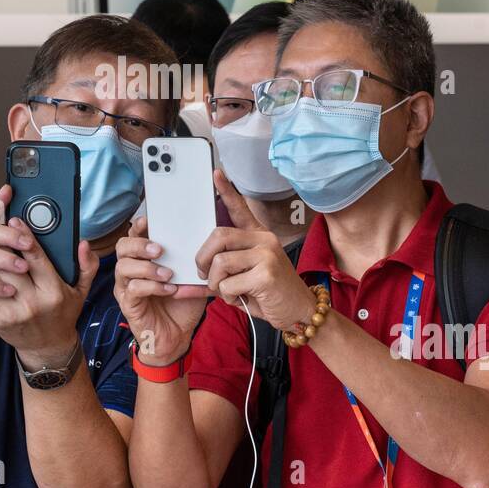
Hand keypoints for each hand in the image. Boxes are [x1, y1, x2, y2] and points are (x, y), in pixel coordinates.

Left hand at [0, 217, 98, 367]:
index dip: (23, 236)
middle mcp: (33, 302)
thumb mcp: (81, 291)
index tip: (15, 219)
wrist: (47, 348)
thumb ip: (86, 266)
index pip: (35, 258)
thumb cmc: (64, 314)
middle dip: (5, 245)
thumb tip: (83, 244)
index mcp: (53, 292)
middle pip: (11, 264)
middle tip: (0, 229)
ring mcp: (13, 312)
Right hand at [113, 216, 207, 366]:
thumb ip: (193, 261)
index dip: (138, 226)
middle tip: (159, 250)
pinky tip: (169, 289)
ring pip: (123, 267)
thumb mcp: (191, 278)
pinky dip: (152, 287)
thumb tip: (208, 240)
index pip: (133, 235)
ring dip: (147, 268)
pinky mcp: (128, 304)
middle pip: (122, 247)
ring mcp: (126, 287)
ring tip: (168, 273)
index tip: (149, 220)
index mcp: (143, 259)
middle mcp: (130, 270)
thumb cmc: (181, 304)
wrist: (177, 336)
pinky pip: (134, 289)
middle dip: (139, 244)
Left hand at [195, 171, 315, 330]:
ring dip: (215, 283)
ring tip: (229, 292)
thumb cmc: (269, 295)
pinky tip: (242, 299)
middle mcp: (264, 239)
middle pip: (218, 236)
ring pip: (220, 262)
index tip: (216, 173)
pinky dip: (228, 296)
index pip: (240, 208)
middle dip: (202, 259)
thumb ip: (220, 271)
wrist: (299, 313)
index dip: (226, 191)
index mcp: (258, 236)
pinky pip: (228, 283)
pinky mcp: (266, 274)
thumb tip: (189, 277)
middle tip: (204, 275)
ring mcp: (267, 254)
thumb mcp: (243, 279)